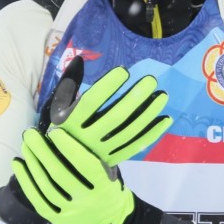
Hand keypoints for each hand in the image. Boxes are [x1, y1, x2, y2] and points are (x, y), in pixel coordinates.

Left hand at [12, 128, 160, 223]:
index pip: (84, 164)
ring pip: (46, 185)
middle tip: (30, 133)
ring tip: (24, 145)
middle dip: (42, 151)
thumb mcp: (110, 174)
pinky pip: (38, 199)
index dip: (68, 147)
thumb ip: (92, 158)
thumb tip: (66, 134)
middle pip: (59, 173)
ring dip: (32, 163)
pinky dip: (25, 181)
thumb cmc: (110, 190)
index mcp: (104, 187)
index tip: (54, 131)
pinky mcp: (58, 220)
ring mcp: (70, 212)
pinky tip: (18, 164)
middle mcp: (86, 201)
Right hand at [43, 57, 171, 166]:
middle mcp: (86, 138)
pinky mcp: (114, 158)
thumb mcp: (58, 106)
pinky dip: (152, 133)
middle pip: (115, 117)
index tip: (124, 71)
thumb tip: (80, 58)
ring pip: (129, 131)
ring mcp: (102, 150)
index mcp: (69, 122)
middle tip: (151, 80)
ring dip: (148, 113)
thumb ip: (68, 82)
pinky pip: (136, 145)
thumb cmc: (62, 128)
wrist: (63, 165)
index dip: (107, 86)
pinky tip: (165, 119)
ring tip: (162, 95)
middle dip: (135, 97)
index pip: (91, 102)